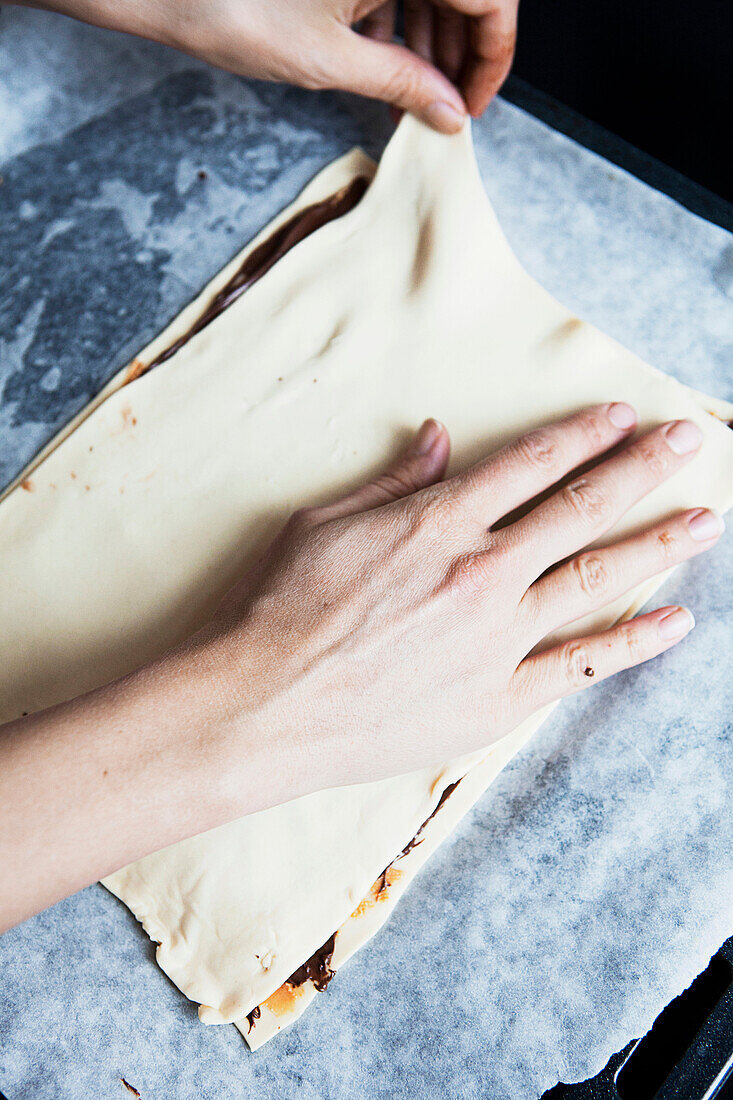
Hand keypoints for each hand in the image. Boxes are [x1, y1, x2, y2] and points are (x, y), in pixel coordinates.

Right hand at [2, 404, 721, 930]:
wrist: (265, 705)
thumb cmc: (281, 608)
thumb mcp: (324, 522)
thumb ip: (394, 481)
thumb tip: (441, 439)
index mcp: (438, 521)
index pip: (531, 464)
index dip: (582, 434)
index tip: (621, 417)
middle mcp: (481, 570)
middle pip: (581, 507)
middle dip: (642, 468)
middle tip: (689, 441)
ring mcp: (497, 637)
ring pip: (597, 578)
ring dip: (659, 542)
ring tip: (708, 520)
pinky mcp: (498, 698)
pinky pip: (581, 665)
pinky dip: (633, 642)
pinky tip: (677, 621)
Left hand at [14, 0, 518, 130]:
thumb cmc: (235, 7)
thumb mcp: (330, 60)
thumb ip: (401, 82)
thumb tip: (450, 112)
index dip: (493, 54)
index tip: (477, 102)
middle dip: (463, 52)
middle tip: (451, 108)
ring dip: (432, 43)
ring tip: (418, 100)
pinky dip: (399, 28)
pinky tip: (391, 73)